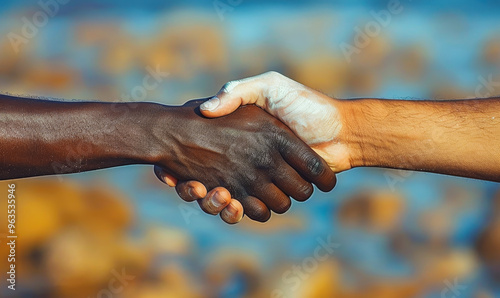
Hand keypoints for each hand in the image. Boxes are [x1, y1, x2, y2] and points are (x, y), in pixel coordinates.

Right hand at [154, 99, 335, 222]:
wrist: (340, 130)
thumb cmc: (304, 105)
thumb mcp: (267, 88)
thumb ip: (237, 92)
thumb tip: (205, 110)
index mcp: (238, 139)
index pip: (201, 153)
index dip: (182, 166)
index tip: (169, 170)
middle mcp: (245, 161)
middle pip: (209, 182)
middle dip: (194, 189)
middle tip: (187, 183)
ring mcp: (257, 179)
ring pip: (225, 200)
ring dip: (213, 203)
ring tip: (213, 191)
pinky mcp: (270, 194)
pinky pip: (247, 210)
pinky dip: (234, 211)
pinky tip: (230, 201)